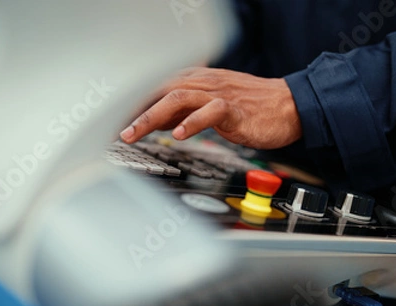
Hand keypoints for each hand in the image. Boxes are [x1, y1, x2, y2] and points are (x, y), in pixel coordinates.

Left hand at [119, 67, 301, 148]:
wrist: (287, 107)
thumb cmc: (250, 108)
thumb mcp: (208, 106)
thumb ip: (182, 112)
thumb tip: (153, 123)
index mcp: (194, 82)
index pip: (154, 89)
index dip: (129, 105)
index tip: (108, 123)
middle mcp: (202, 84)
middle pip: (158, 90)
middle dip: (130, 110)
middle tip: (109, 131)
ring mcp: (218, 95)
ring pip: (177, 98)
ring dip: (151, 116)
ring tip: (132, 134)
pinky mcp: (234, 109)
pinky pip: (211, 112)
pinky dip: (193, 122)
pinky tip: (179, 134)